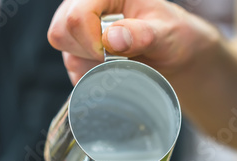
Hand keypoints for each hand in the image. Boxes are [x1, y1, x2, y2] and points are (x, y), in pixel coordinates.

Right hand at [48, 0, 218, 83]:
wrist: (174, 54)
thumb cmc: (173, 36)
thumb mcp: (166, 33)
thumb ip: (142, 35)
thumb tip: (111, 40)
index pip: (77, 17)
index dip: (92, 42)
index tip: (116, 55)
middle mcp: (85, 5)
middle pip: (62, 33)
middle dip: (91, 54)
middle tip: (122, 58)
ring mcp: (79, 29)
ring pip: (66, 54)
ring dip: (96, 67)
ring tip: (124, 62)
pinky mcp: (79, 52)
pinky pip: (74, 71)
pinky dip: (95, 78)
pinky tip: (116, 72)